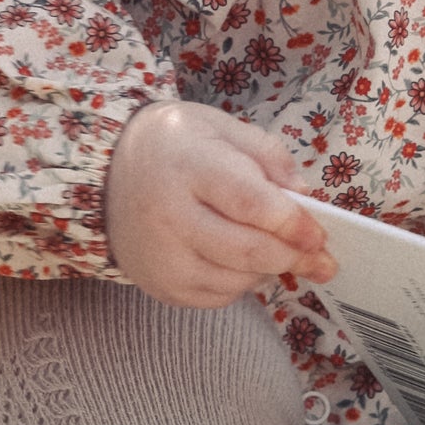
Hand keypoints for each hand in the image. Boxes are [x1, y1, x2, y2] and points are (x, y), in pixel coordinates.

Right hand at [105, 100, 335, 308]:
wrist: (104, 173)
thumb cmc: (174, 146)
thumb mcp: (220, 128)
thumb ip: (267, 156)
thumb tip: (303, 198)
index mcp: (186, 167)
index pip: (250, 204)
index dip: (293, 224)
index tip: (319, 234)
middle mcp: (168, 217)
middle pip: (247, 251)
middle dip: (293, 256)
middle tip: (320, 258)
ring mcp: (161, 257)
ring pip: (237, 281)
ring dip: (269, 270)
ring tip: (276, 249)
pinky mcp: (161, 286)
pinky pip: (219, 297)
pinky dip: (242, 283)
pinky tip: (238, 259)